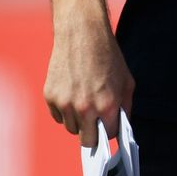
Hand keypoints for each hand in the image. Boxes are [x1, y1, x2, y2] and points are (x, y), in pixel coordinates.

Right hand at [43, 18, 133, 148]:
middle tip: (96, 124)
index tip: (110, 126)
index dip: (111, 131)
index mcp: (107, 106)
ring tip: (85, 102)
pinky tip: (73, 94)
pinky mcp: (50, 97)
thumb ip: (125, 107)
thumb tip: (120, 126)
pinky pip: (58, 116)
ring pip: (71, 128)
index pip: (109, 135)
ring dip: (79, 121)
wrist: (82, 35)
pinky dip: (65, 111)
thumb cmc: (108, 58)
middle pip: (87, 140)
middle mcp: (85, 108)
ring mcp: (65, 104)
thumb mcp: (127, 82)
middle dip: (94, 134)